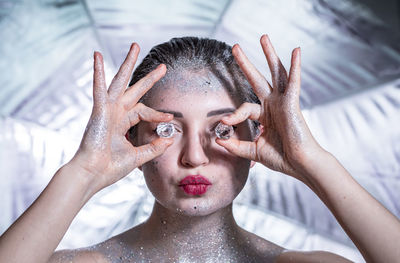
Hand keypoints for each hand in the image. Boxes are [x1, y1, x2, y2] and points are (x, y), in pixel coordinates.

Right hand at [71, 43, 172, 190]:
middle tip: (163, 67)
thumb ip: (153, 148)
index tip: (170, 117)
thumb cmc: (110, 168)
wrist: (93, 175)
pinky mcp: (98, 111)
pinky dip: (97, 72)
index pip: (144, 111)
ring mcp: (107, 110)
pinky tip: (97, 56)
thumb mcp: (137, 157)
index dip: (158, 113)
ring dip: (127, 64)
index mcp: (123, 122)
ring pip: (119, 82)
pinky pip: (99, 88)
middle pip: (135, 90)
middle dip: (149, 78)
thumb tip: (169, 140)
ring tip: (135, 47)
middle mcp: (116, 113)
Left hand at [216, 35, 323, 182]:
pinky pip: (293, 82)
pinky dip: (295, 67)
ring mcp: (283, 102)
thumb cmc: (282, 158)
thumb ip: (236, 145)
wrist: (300, 165)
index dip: (233, 114)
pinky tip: (296, 51)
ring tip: (263, 38)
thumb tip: (218, 139)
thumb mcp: (253, 151)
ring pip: (275, 73)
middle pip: (257, 79)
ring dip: (270, 55)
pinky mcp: (293, 103)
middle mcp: (273, 105)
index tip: (224, 122)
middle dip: (246, 64)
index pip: (244, 108)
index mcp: (265, 115)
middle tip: (235, 47)